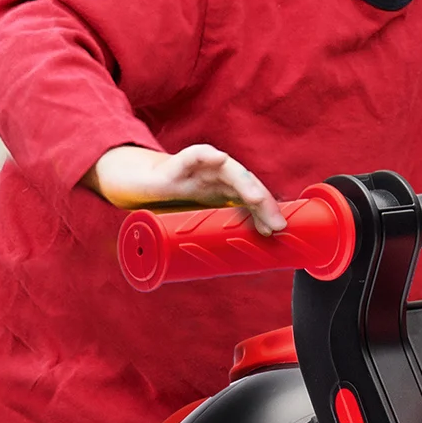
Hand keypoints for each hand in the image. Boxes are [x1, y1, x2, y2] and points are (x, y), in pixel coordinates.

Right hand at [89, 143, 287, 235]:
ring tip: (256, 199)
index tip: (278, 230)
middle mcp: (220, 176)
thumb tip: (230, 267)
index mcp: (227, 191)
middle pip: (249, 185)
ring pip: (230, 170)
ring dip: (245, 183)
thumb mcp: (198, 223)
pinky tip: (219, 159)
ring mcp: (204, 167)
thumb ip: (212, 236)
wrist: (143, 184)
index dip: (266, 212)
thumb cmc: (174, 203)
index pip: (253, 200)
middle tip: (276, 223)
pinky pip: (197, 155)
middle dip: (264, 203)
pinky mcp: (182, 160)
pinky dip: (208, 155)